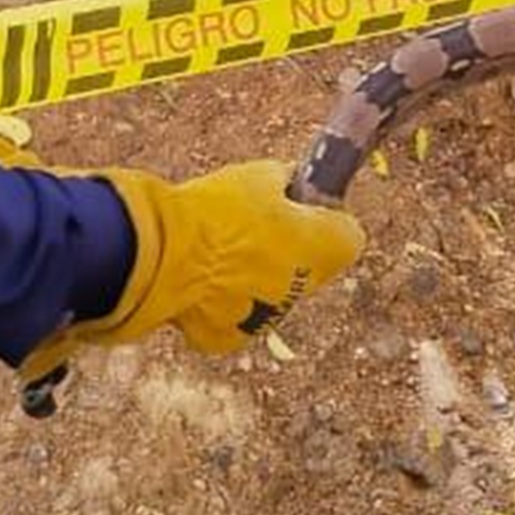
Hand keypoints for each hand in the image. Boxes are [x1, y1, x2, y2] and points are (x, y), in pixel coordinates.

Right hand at [21, 161, 364, 379]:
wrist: (165, 256)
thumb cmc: (215, 211)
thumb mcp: (256, 177)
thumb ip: (283, 182)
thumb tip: (288, 180)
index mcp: (322, 248)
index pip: (350, 236)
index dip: (328, 219)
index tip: (303, 207)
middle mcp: (303, 290)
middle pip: (310, 267)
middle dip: (290, 249)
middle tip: (254, 227)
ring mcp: (268, 318)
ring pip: (273, 294)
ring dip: (257, 277)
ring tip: (218, 252)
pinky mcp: (232, 337)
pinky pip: (237, 315)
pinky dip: (224, 300)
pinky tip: (200, 278)